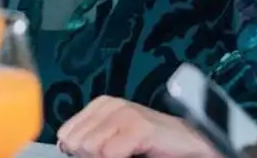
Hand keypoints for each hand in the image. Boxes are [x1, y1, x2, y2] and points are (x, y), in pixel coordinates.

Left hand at [57, 97, 216, 157]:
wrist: (190, 145)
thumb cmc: (152, 148)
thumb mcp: (115, 142)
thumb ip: (91, 142)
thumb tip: (65, 147)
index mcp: (100, 106)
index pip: (66, 133)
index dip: (77, 152)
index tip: (95, 157)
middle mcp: (110, 104)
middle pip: (78, 142)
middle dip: (90, 157)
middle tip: (117, 155)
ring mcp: (125, 113)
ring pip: (91, 147)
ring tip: (125, 155)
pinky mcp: (140, 126)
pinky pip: (109, 153)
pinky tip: (134, 155)